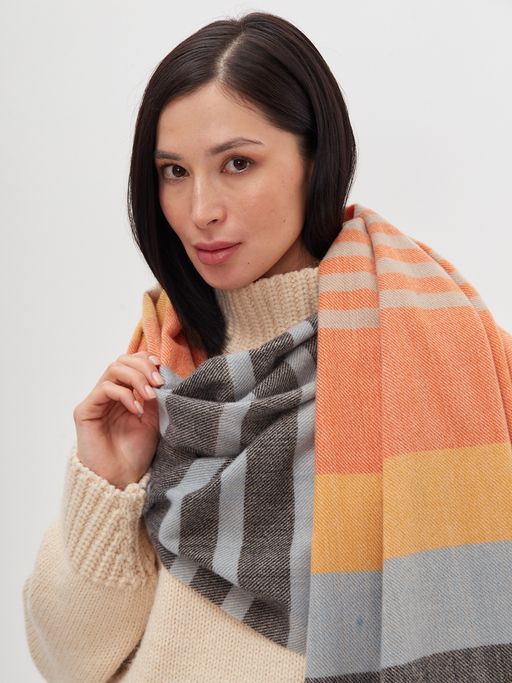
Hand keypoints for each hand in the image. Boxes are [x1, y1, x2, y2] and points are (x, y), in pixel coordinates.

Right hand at [72, 351, 164, 488]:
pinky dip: (124, 394)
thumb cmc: (135, 453)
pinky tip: (137, 409)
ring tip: (150, 395)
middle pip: (121, 361)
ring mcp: (96, 401)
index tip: (162, 372)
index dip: (146, 361)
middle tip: (158, 382)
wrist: (121, 479)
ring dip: (136, 377)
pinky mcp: (85, 411)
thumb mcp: (153, 420)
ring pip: (113, 369)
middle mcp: (109, 394)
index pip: (131, 363)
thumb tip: (161, 375)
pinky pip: (104, 389)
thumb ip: (155, 397)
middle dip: (143, 367)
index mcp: (125, 394)